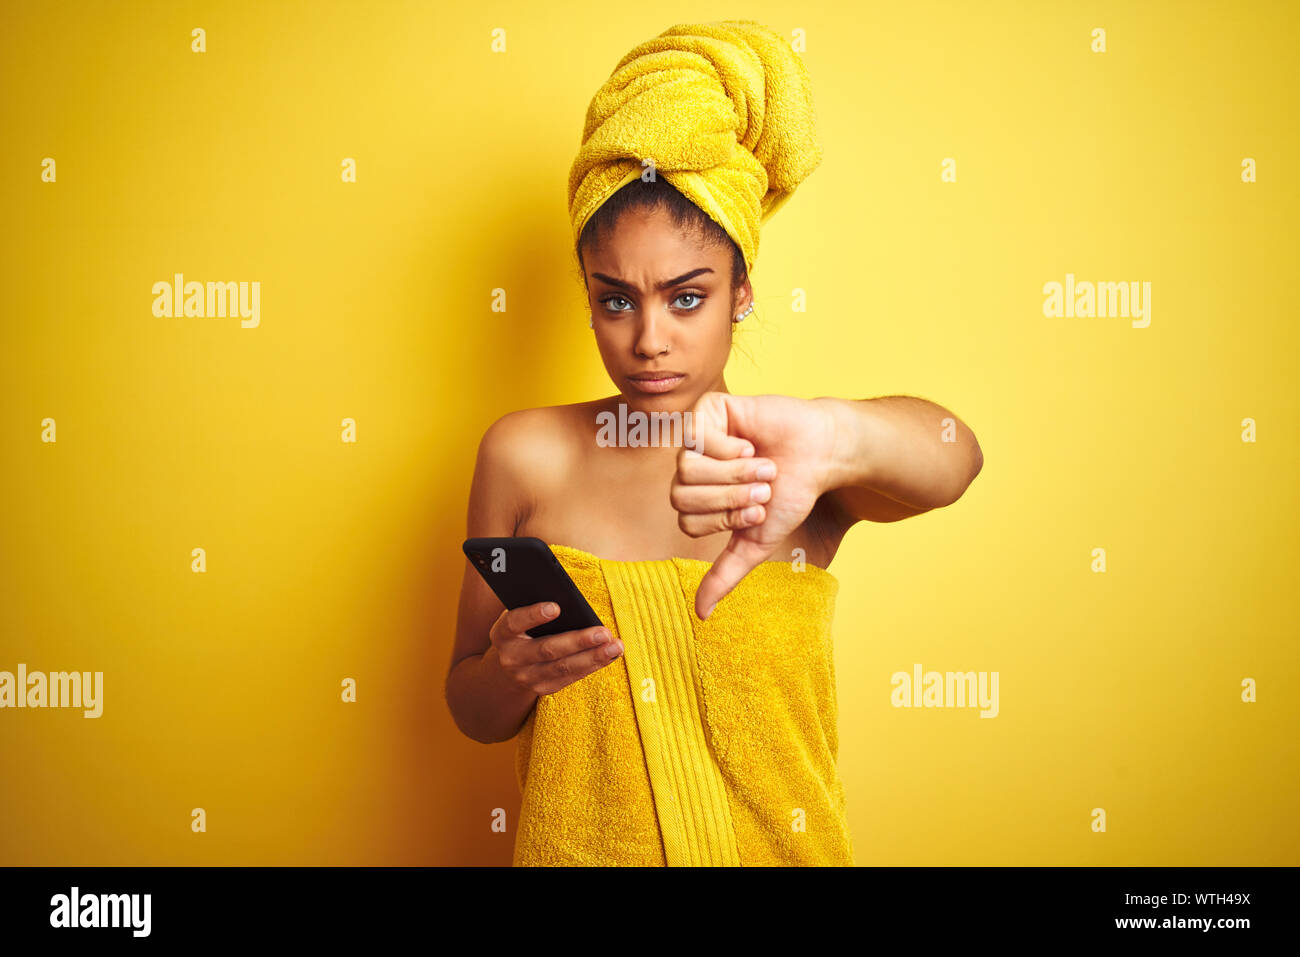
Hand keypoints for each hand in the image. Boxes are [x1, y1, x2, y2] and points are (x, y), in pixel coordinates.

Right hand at [489, 601, 622, 695]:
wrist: (509, 665)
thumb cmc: (522, 628)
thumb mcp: (520, 615)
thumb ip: (535, 605)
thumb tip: (567, 596)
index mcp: (502, 633)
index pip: (515, 622)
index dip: (533, 615)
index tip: (555, 607)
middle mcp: (511, 657)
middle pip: (547, 649)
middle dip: (578, 641)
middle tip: (603, 632)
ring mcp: (527, 676)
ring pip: (563, 667)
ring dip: (593, 657)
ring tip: (615, 646)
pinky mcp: (543, 688)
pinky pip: (571, 677)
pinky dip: (593, 665)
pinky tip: (610, 654)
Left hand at [672, 392, 839, 618]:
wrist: (820, 455)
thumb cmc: (790, 494)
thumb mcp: (756, 541)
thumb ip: (726, 573)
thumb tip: (700, 614)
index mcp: (697, 498)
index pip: (687, 520)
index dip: (727, 519)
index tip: (759, 509)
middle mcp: (691, 467)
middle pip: (680, 495)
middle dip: (729, 498)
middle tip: (763, 488)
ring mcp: (697, 437)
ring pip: (687, 468)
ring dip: (735, 473)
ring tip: (763, 466)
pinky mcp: (708, 410)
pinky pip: (697, 436)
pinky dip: (731, 447)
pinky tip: (751, 443)